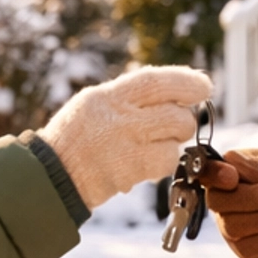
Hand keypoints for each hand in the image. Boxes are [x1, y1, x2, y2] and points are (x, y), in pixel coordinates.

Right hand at [41, 66, 210, 209]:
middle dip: (184, 121)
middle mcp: (118, 118)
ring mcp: (126, 145)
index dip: (185, 81)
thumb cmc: (75, 139)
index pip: (154, 81)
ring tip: (152, 146)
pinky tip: (146, 165)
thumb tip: (173, 91)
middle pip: (174, 114)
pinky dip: (163, 163)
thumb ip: (128, 97)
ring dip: (174, 143)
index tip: (204, 85)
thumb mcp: (94, 105)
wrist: (53, 176)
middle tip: (176, 126)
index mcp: (108, 97)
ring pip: (175, 138)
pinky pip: (167, 162)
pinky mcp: (131, 170)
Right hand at [205, 149, 257, 257]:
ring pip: (232, 226)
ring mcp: (235, 227)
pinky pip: (248, 248)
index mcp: (235, 172)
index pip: (209, 172)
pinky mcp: (247, 251)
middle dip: (248, 199)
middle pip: (217, 201)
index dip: (215, 176)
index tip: (233, 177)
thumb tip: (229, 159)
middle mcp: (229, 200)